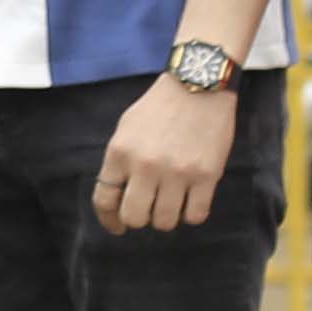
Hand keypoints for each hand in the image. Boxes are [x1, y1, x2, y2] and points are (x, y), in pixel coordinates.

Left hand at [95, 75, 241, 233]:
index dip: (109, 220)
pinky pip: (195, 216)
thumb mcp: (126, 129)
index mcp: (120, 153)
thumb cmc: (160, 107)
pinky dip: (191, 214)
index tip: (118, 226)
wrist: (198, 84)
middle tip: (149, 209)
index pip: (105, 200)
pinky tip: (192, 200)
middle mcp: (146, 165)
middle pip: (134, 218)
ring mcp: (177, 172)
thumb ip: (119, 162)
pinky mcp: (206, 175)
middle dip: (140, 219)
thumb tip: (117, 200)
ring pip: (165, 222)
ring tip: (172, 202)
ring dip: (166, 217)